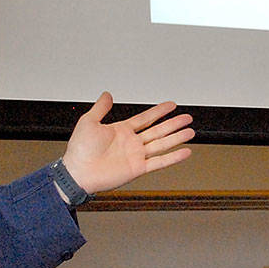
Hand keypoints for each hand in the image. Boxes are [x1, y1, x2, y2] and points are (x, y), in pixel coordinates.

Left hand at [60, 92, 192, 194]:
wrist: (78, 172)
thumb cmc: (80, 150)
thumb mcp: (89, 122)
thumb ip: (100, 108)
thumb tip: (106, 94)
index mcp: (121, 131)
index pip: (145, 118)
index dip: (159, 111)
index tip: (171, 105)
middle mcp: (131, 143)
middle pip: (158, 130)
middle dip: (173, 124)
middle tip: (187, 118)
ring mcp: (136, 155)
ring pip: (162, 144)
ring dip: (176, 138)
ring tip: (190, 132)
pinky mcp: (138, 168)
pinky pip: (159, 162)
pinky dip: (173, 157)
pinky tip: (184, 152)